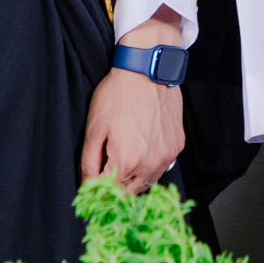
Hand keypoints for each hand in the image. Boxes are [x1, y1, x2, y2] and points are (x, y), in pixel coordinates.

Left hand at [82, 10, 187, 192]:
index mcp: (126, 161)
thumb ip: (88, 162)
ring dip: (133, 179)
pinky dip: (150, 165)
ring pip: (147, 183)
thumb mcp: (94, 128)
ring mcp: (167, 156)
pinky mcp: (177, 146)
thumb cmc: (118, 94)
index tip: (92, 185)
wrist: (147, 69)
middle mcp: (150, 163)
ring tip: (123, 161)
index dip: (97, 191)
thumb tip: (86, 186)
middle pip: (129, 192)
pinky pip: (162, 167)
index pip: (108, 193)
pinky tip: (141, 149)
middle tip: (105, 174)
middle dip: (115, 188)